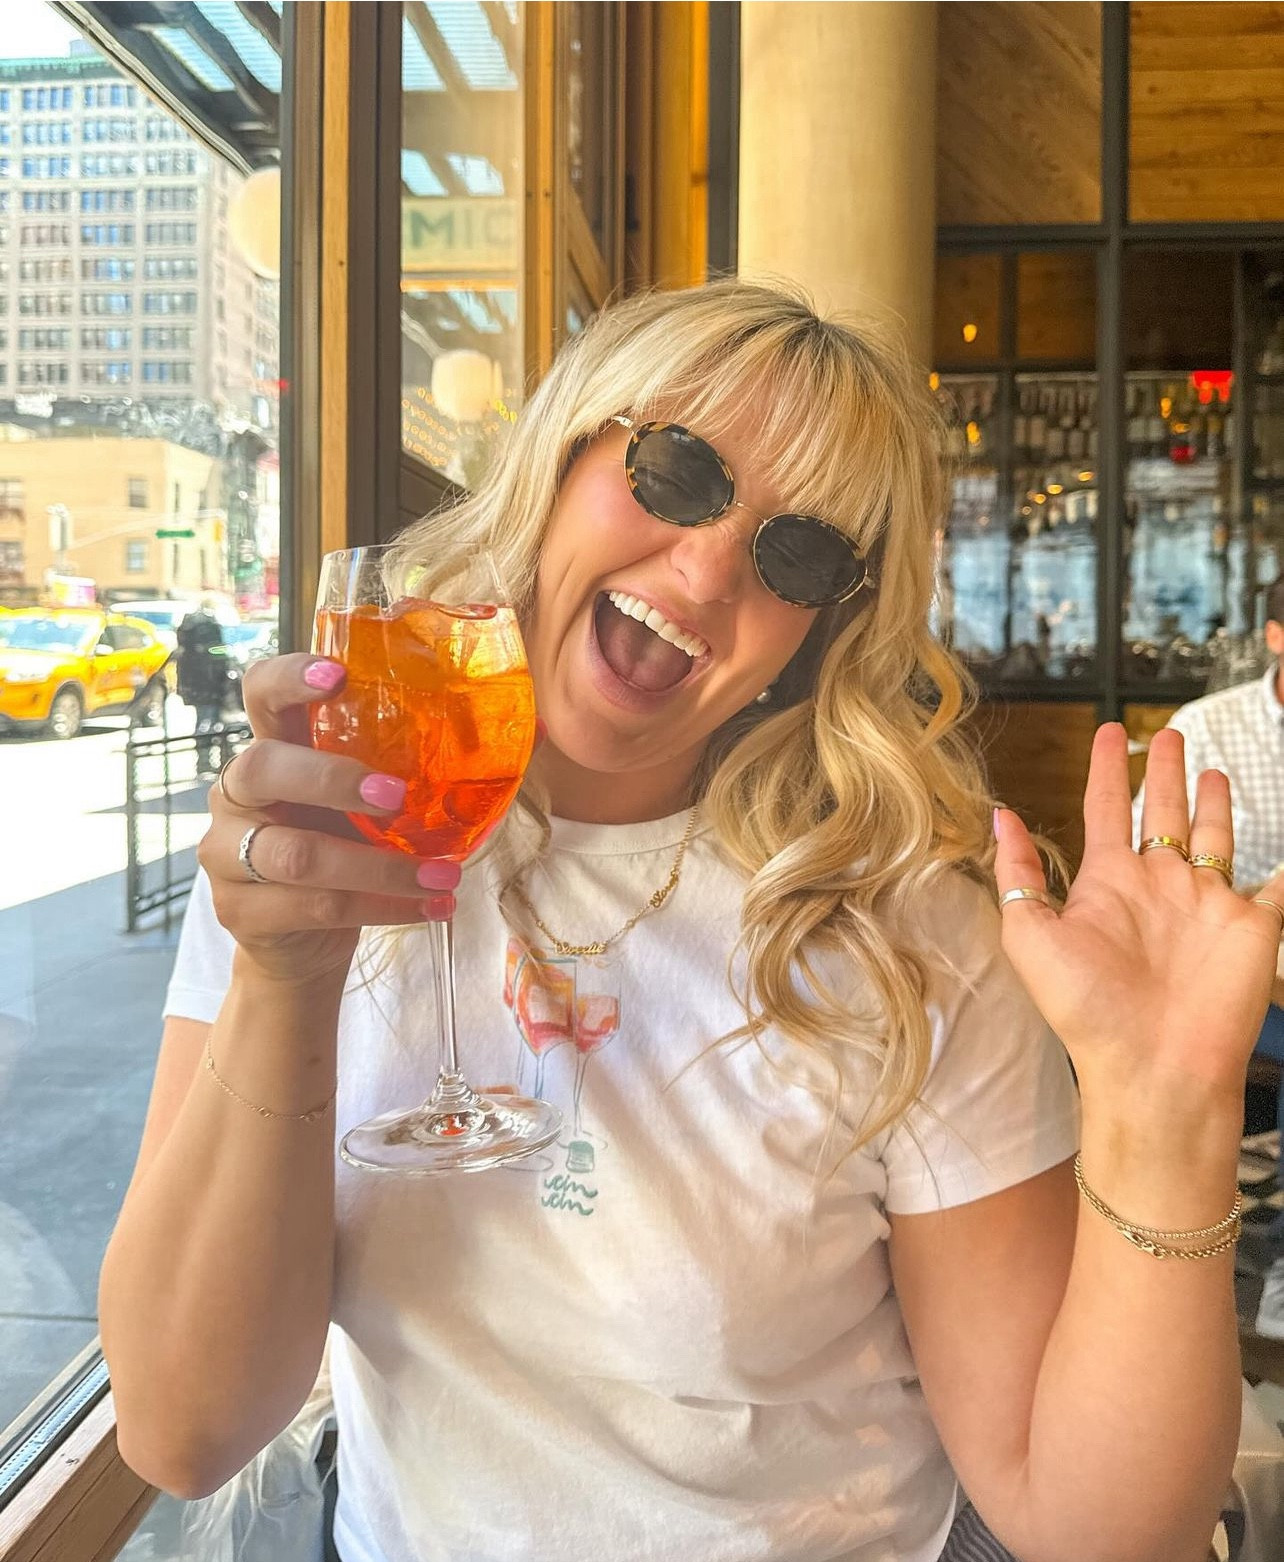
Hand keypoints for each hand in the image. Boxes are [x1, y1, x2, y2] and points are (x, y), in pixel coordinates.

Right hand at [197, 653, 459, 985]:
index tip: (337, 675)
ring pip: (299, 855)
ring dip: (381, 868)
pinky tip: (428, 906)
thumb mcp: (361, 809)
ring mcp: (226, 855)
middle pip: (263, 768)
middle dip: (333, 780)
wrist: (299, 946)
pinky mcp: (240, 910)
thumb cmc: (340, 854)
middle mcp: (236, 795)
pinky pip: (315, 906)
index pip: (259, 694)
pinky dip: (382, 908)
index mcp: (270, 751)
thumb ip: (403, 773)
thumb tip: (515, 732)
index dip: (288, 678)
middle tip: (398, 796)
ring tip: (444, 874)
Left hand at [993, 722, 1283, 1105]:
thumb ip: (1020, 874)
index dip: (1105, 767)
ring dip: (1214, 804)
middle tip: (1169, 735)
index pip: (1106, 807)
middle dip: (1165, 771)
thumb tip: (1001, 815)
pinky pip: (1276, 889)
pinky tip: (1283, 857)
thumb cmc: (1088, 1010)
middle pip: (1162, 810)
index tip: (1108, 731)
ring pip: (1214, 837)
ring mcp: (1207, 904)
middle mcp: (1159, 885)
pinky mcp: (1252, 928)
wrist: (1154, 1067)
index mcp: (1109, 882)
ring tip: (1210, 770)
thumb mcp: (1031, 936)